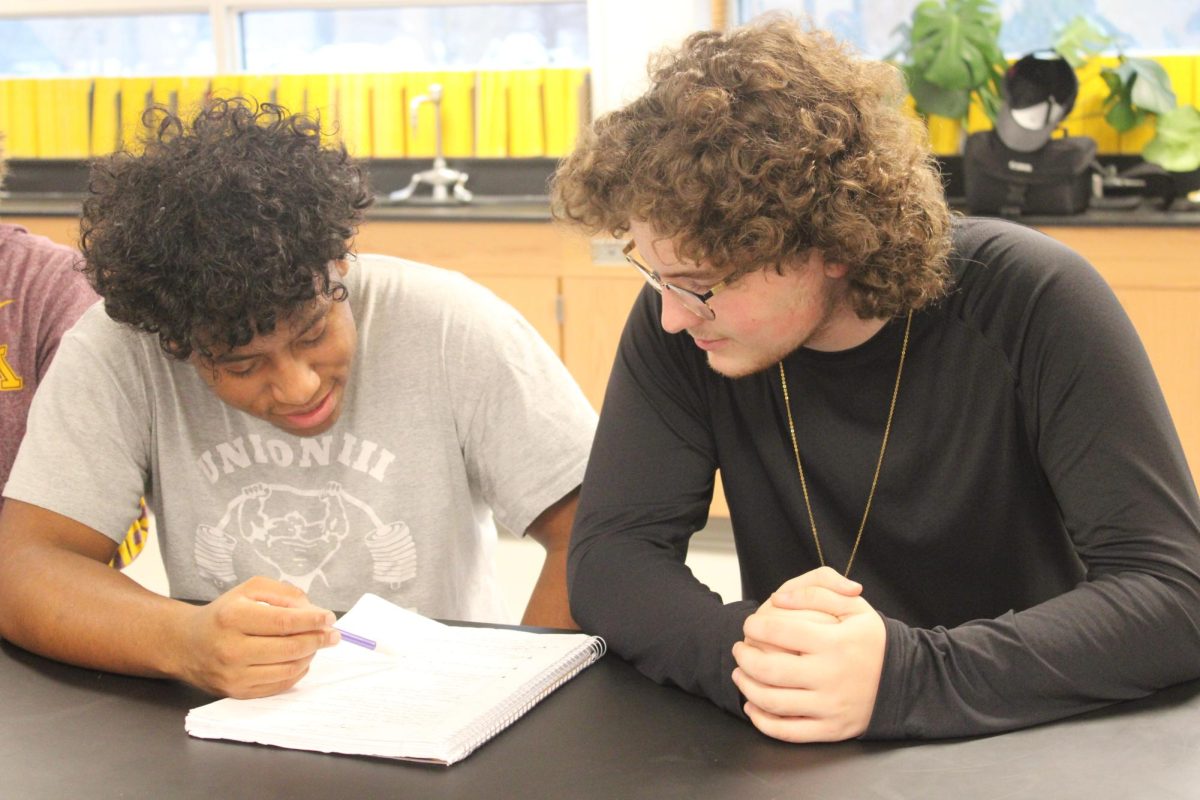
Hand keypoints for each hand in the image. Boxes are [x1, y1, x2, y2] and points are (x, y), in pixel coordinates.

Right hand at [174, 576, 338, 697]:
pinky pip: (278, 686)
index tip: (329, 618)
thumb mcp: (248, 590)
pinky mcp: (237, 692)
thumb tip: (312, 610)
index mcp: (233, 617)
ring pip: (288, 669)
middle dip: (318, 640)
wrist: (185, 644)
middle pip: (289, 648)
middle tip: (333, 634)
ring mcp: (233, 675)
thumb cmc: (223, 614)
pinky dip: (297, 672)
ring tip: (316, 645)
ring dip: (310, 656)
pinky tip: (301, 660)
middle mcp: (231, 648)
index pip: (284, 622)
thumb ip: (283, 593)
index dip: (312, 620)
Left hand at [732, 567, 884, 742]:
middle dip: (744, 658)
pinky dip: (762, 722)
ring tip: (740, 674)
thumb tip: (778, 599)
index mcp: (835, 642)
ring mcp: (830, 706)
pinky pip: (788, 732)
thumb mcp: (854, 606)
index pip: (780, 632)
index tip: (749, 624)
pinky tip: (752, 707)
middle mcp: (831, 676)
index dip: (755, 627)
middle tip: (739, 649)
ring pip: (773, 702)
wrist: (905, 680)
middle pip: (769, 670)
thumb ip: (816, 592)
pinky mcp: (831, 729)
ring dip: (746, 687)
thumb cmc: (871, 640)